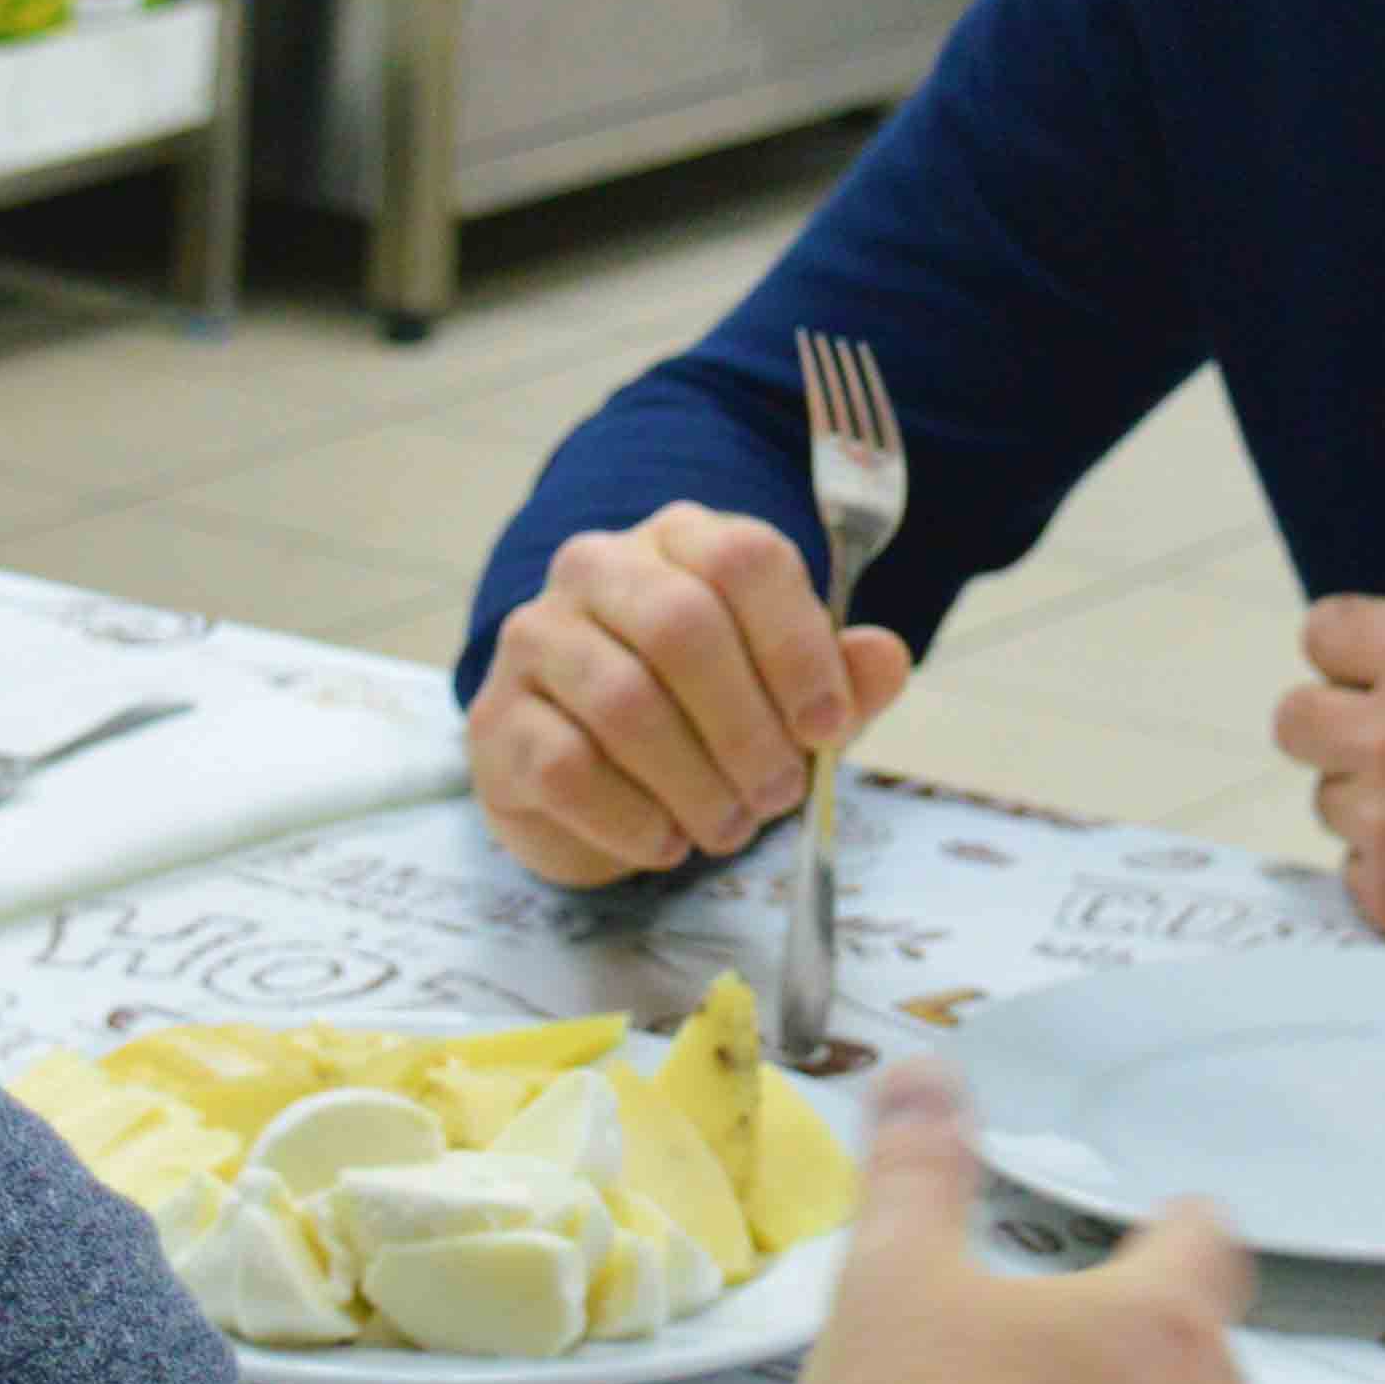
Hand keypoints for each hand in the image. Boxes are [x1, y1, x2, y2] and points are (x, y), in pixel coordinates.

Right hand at [468, 503, 912, 888]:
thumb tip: (885, 655)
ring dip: (695, 783)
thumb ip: (840, 677)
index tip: (828, 729)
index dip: (797, 648)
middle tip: (779, 795)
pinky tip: (665, 842)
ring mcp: (536, 638)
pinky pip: (566, 767)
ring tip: (729, 829)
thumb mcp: (784, 696)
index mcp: (682, 541)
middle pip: (682, 626)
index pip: (744, 558)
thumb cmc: (699, 719)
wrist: (580, 773)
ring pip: (623, 701)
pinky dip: (633, 820)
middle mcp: (599, 569)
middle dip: (747, 729)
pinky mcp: (499, 719)